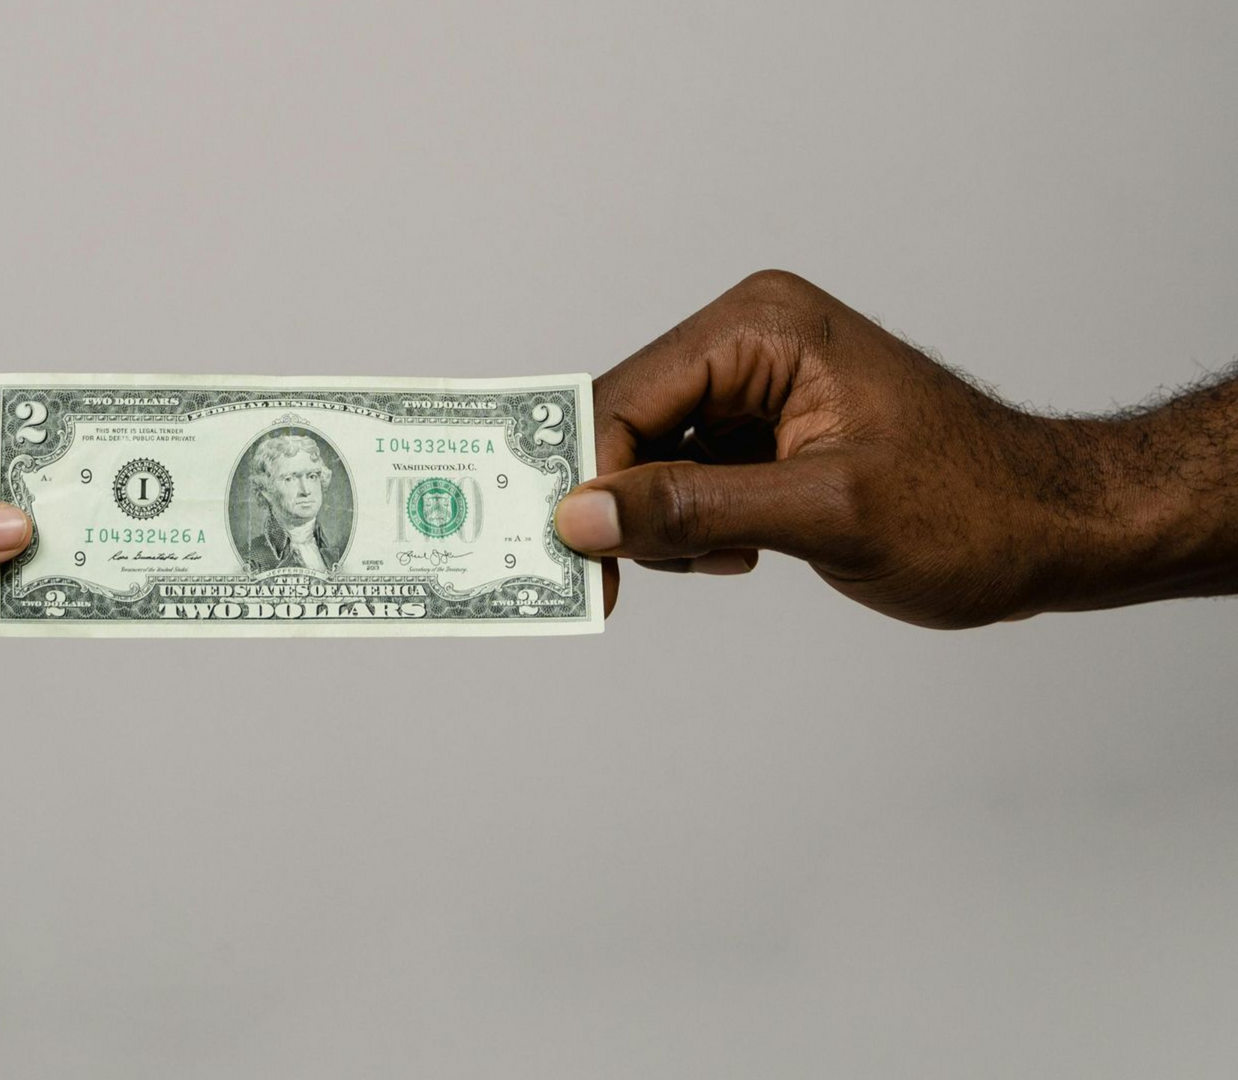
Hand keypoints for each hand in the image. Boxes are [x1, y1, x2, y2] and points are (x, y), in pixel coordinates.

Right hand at [553, 270, 1197, 627]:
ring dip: (665, 523)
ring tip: (733, 557)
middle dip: (625, 504)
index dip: (590, 479)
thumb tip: (582, 516)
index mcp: (760, 328)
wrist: (1055, 528)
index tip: (576, 559)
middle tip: (629, 578)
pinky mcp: (765, 431)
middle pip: (627, 425)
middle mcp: (749, 340)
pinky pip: (685, 476)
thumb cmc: (972, 507)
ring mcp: (756, 385)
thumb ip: (694, 509)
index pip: (627, 397)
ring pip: (648, 458)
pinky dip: (694, 526)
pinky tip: (745, 552)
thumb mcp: (824, 514)